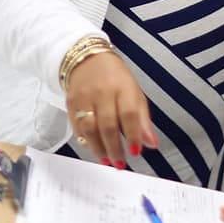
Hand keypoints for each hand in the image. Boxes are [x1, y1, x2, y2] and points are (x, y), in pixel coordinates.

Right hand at [67, 51, 157, 168]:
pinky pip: (77, 127)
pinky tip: (95, 148)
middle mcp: (102, 92)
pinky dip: (86, 141)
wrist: (87, 59)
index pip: (129, 114)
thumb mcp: (135, 93)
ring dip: (99, 149)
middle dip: (114, 148)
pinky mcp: (71, 103)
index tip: (136, 152)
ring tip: (107, 160)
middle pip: (107, 125)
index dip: (133, 135)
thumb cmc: (115, 78)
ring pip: (89, 129)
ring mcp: (84, 97)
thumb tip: (151, 144)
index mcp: (122, 87)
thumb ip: (143, 120)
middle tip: (120, 163)